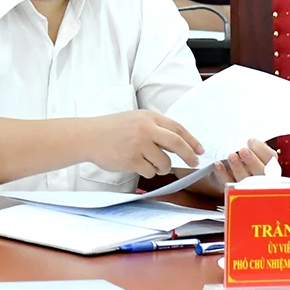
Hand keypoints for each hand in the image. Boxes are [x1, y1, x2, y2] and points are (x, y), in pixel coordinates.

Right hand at [83, 110, 202, 177]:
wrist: (89, 136)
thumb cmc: (112, 129)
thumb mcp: (135, 120)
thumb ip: (155, 128)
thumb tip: (179, 145)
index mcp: (148, 117)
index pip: (177, 128)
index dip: (192, 140)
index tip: (199, 150)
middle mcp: (145, 129)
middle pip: (177, 144)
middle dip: (189, 155)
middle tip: (194, 162)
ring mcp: (138, 144)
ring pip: (164, 162)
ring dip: (163, 168)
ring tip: (154, 166)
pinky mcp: (131, 159)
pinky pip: (150, 171)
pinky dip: (149, 172)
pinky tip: (139, 166)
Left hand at [204, 138, 275, 187]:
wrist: (228, 171)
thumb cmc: (243, 157)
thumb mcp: (251, 149)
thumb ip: (252, 145)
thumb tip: (248, 139)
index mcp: (269, 164)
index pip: (270, 158)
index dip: (262, 150)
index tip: (250, 141)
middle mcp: (260, 177)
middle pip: (260, 171)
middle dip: (252, 160)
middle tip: (243, 150)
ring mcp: (246, 185)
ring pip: (245, 179)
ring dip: (238, 167)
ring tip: (231, 156)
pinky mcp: (230, 189)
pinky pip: (227, 183)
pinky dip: (222, 174)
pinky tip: (218, 164)